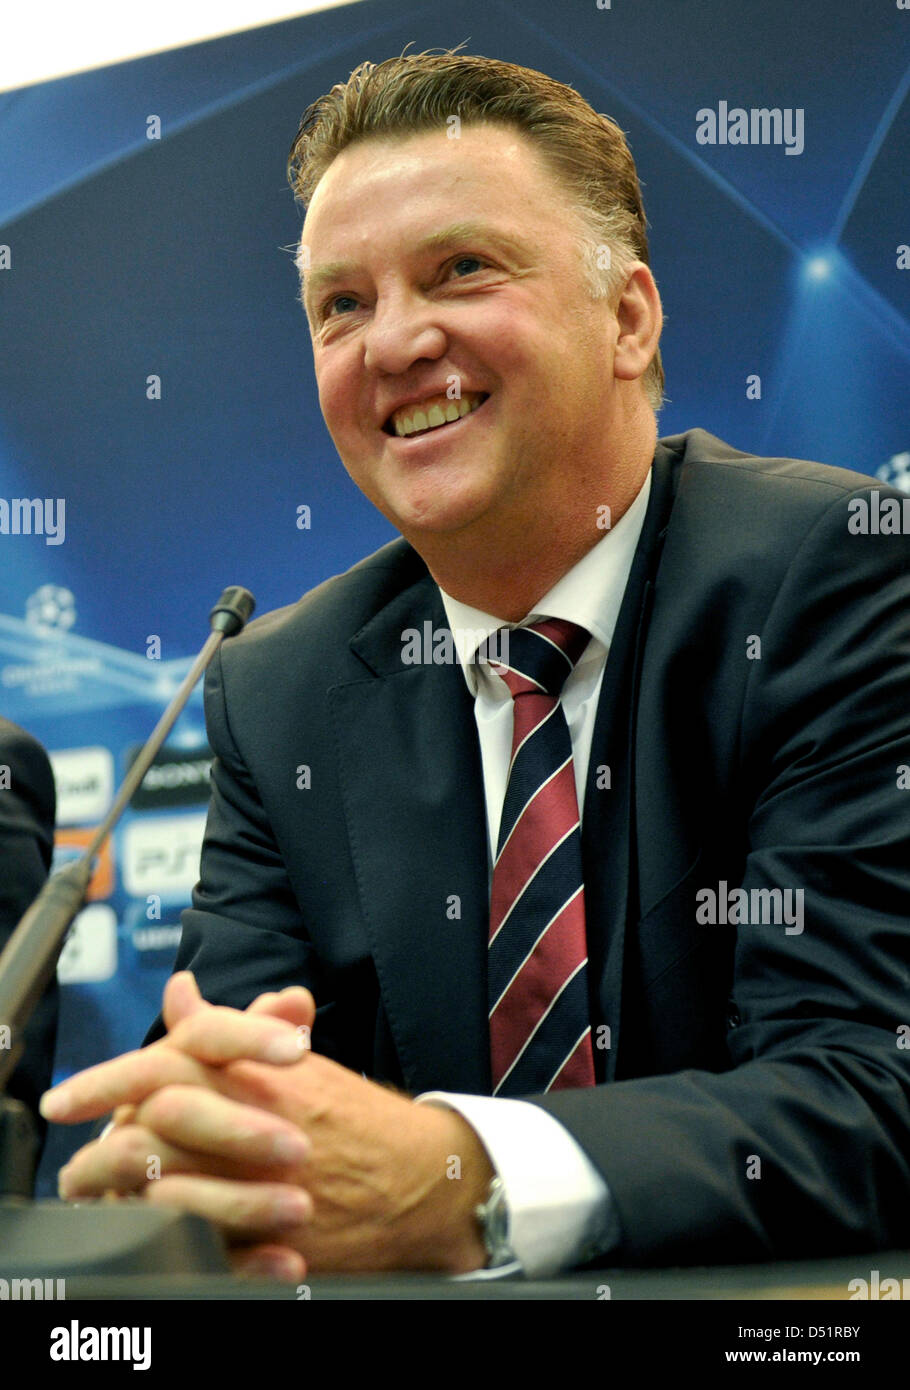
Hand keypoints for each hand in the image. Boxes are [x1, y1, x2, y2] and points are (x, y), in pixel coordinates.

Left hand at [43, 974, 492, 1275]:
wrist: (422, 1180)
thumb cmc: (354, 1117)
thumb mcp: (295, 1059)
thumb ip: (234, 1026)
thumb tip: (182, 989)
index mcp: (264, 1070)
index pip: (170, 1058)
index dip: (107, 1079)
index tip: (67, 1098)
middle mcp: (260, 1117)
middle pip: (156, 1115)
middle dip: (101, 1136)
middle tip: (73, 1154)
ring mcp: (264, 1176)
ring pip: (169, 1175)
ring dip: (117, 1185)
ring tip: (89, 1190)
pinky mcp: (271, 1231)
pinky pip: (198, 1232)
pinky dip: (158, 1228)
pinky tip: (137, 1224)